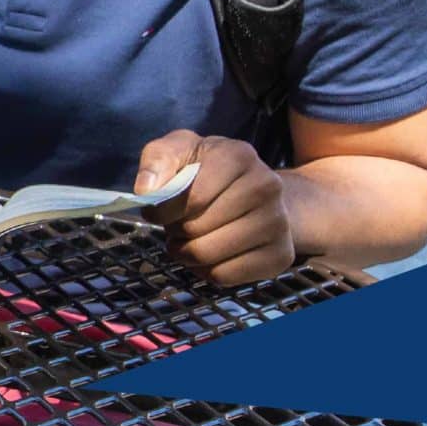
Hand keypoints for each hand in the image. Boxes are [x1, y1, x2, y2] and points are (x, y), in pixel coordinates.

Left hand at [138, 131, 294, 285]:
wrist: (255, 189)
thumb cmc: (207, 169)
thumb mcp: (179, 150)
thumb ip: (158, 161)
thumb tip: (146, 190)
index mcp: (239, 156)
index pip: (193, 197)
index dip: (163, 209)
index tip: (155, 210)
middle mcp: (267, 187)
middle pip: (197, 228)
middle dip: (175, 230)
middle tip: (176, 224)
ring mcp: (278, 223)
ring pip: (209, 255)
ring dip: (185, 252)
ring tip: (188, 238)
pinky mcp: (280, 256)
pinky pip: (225, 276)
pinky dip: (204, 270)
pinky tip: (207, 253)